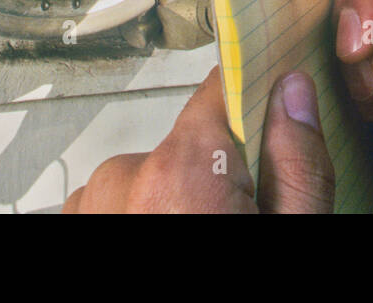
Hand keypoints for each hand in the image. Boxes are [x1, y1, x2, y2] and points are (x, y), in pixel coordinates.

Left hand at [62, 66, 334, 212]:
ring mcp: (88, 205)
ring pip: (155, 179)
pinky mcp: (73, 222)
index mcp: (183, 169)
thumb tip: (294, 93)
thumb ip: (299, 167)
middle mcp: (123, 178)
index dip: (259, 103)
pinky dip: (143, 220)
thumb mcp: (293, 234)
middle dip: (220, 175)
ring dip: (177, 205)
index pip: (226, 90)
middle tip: (246, 217)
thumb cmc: (230, 296)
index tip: (278, 113)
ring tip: (204, 236)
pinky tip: (173, 237)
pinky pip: (120, 206)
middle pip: (194, 143)